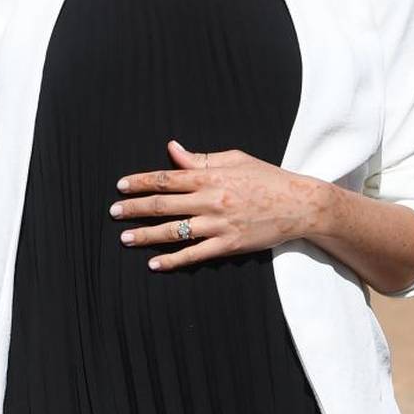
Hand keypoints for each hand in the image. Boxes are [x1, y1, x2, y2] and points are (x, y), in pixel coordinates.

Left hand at [110, 139, 333, 270]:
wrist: (300, 204)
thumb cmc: (266, 177)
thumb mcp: (235, 159)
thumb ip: (200, 158)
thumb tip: (171, 149)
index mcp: (211, 176)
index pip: (166, 178)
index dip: (140, 182)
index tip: (120, 186)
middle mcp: (211, 200)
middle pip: (164, 204)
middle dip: (135, 208)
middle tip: (113, 212)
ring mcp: (219, 224)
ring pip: (174, 231)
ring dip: (146, 235)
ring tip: (125, 238)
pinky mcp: (229, 245)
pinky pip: (195, 254)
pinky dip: (173, 260)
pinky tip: (154, 264)